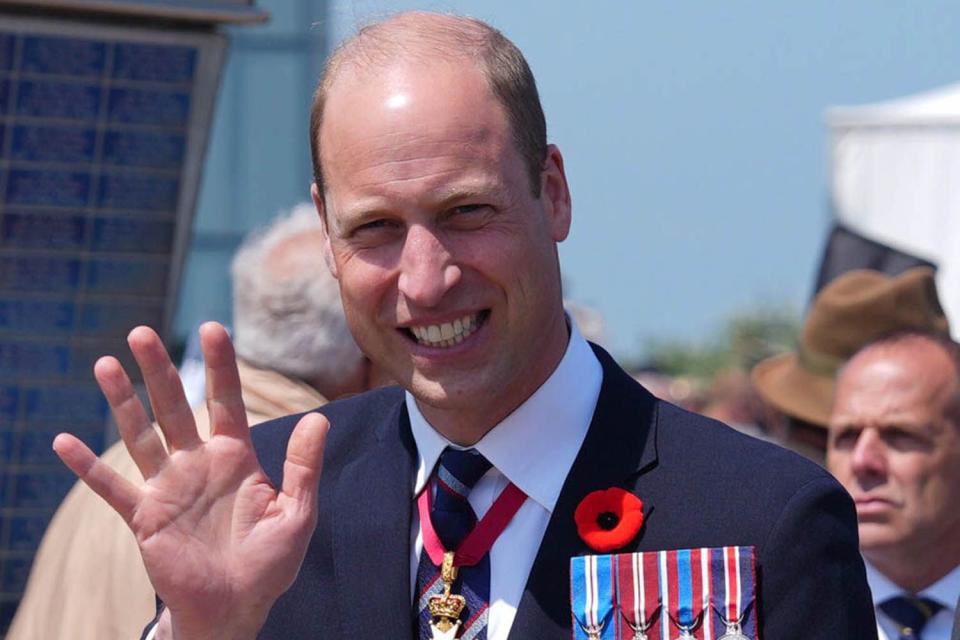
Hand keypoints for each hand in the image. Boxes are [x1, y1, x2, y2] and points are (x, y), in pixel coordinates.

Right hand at [53, 322, 327, 639]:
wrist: (237, 607)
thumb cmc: (271, 561)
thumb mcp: (297, 512)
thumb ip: (303, 467)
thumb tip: (319, 418)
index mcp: (236, 457)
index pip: (226, 401)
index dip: (220, 366)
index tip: (212, 328)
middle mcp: (198, 464)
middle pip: (175, 407)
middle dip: (159, 371)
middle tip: (142, 333)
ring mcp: (169, 488)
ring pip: (141, 436)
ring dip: (122, 403)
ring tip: (105, 365)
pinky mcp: (146, 518)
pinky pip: (113, 489)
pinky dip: (88, 468)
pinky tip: (64, 442)